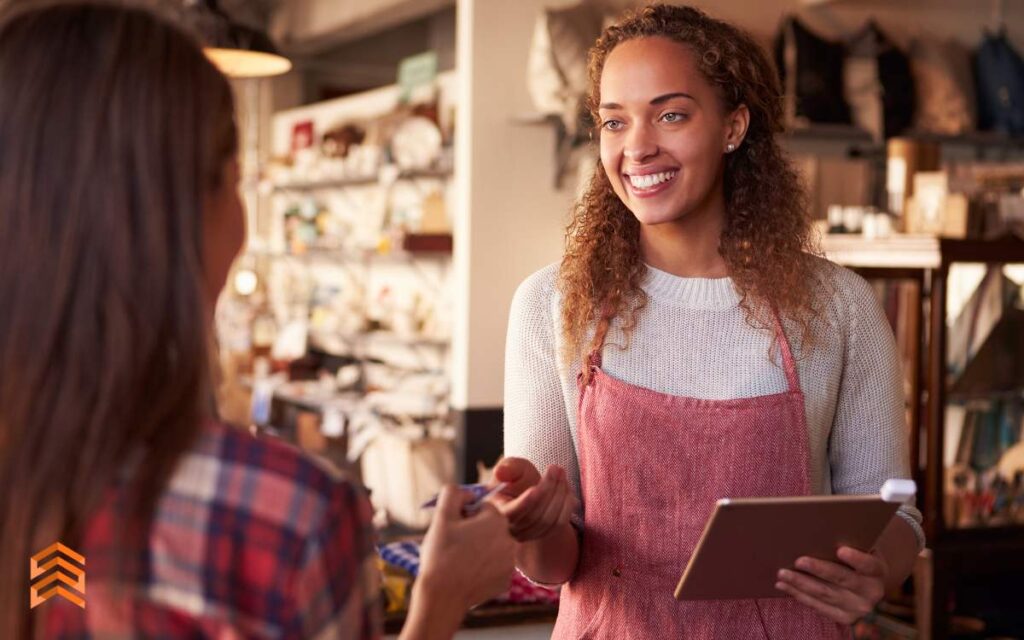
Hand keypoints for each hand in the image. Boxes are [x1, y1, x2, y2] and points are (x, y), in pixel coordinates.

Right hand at [416, 485, 514, 609]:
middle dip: (474, 532)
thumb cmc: (440, 554)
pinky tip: (467, 574)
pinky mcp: (505, 581)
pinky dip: (482, 569)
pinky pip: (493, 567)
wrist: (441, 597)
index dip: (464, 516)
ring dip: (479, 549)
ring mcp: (509, 563)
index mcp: (497, 520)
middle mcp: (510, 540)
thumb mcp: (442, 516)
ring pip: (492, 547)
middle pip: (489, 527)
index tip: (453, 529)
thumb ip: (453, 493)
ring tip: (459, 561)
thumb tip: (467, 493)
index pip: (482, 508)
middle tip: (454, 545)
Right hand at [492, 457, 576, 541]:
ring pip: (549, 520)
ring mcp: (527, 534)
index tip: (535, 488)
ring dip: (560, 494)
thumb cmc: (517, 478)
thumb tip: (499, 472)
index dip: (524, 502)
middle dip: (548, 489)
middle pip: (534, 516)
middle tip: (555, 468)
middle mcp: (510, 528)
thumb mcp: (512, 468)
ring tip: (561, 473)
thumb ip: (507, 468)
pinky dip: (567, 505)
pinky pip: (559, 524)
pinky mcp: (543, 535)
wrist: (528, 489)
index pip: (511, 513)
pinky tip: (566, 487)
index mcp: (497, 510)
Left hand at [775, 547, 888, 624]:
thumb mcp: (862, 548)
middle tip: (798, 561)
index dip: (856, 559)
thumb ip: (849, 541)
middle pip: (842, 579)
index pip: (868, 565)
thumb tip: (821, 531)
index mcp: (878, 571)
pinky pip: (818, 606)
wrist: (867, 584)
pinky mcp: (844, 618)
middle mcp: (871, 592)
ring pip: (825, 594)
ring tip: (782, 573)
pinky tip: (783, 585)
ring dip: (801, 583)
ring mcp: (857, 608)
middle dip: (818, 569)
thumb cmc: (857, 557)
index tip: (841, 550)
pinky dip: (798, 595)